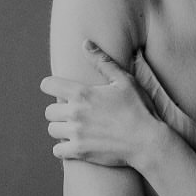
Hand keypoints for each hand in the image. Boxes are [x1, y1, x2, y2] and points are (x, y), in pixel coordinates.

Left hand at [41, 41, 161, 169]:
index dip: (51, 86)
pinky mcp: (79, 152)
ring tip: (75, 129)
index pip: (49, 85)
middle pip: (48, 111)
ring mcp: (76, 133)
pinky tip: (75, 145)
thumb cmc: (138, 108)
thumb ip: (102, 61)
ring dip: (61, 129)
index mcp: (82, 93)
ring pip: (52, 130)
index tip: (56, 90)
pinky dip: (63, 149)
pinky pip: (57, 151)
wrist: (147, 141)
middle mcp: (75, 113)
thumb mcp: (124, 80)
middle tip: (73, 113)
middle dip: (58, 111)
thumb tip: (85, 43)